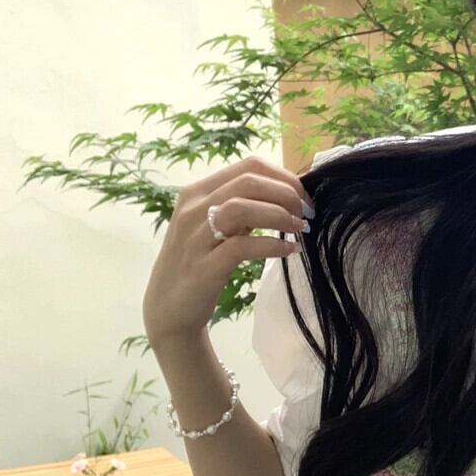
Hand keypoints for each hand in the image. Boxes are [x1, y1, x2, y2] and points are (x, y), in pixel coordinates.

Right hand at [142, 153, 310, 345]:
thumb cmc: (199, 263)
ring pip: (242, 207)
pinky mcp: (202, 267)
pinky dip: (271, 245)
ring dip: (279, 214)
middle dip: (287, 193)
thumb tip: (288, 196)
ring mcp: (194, 237)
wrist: (168, 309)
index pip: (249, 166)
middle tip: (307, 213)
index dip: (284, 178)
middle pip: (249, 181)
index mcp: (197, 192)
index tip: (304, 198)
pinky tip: (289, 250)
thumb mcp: (216, 227)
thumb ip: (242, 208)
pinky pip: (241, 247)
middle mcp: (192, 208)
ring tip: (299, 228)